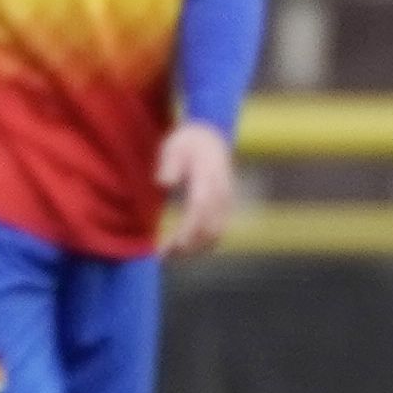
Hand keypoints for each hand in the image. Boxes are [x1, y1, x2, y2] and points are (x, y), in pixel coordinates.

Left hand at [157, 120, 236, 257]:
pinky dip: (203, 243)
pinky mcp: (226, 207)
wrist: (212, 136)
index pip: (200, 210)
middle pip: (210, 227)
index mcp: (208, 178)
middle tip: (165, 255)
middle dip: (189, 246)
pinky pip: (219, 231)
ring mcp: (227, 201)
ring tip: (171, 254)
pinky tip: (185, 247)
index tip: (173, 245)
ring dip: (196, 248)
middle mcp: (221, 193)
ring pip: (217, 233)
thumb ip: (170, 164)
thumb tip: (164, 183)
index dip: (189, 230)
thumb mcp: (173, 146)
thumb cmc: (187, 142)